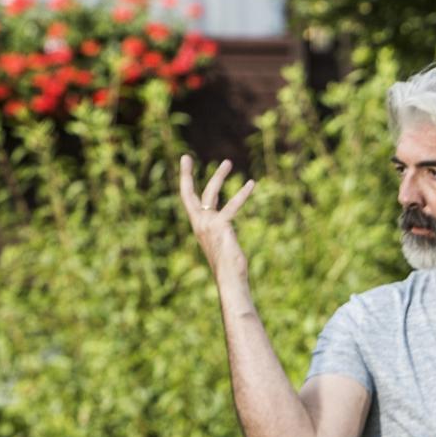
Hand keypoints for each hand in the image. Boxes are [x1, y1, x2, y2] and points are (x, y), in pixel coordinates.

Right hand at [177, 153, 254, 281]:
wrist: (230, 279)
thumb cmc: (229, 267)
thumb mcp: (222, 245)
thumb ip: (221, 233)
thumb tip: (226, 231)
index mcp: (198, 226)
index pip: (187, 200)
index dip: (185, 182)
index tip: (184, 164)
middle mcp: (199, 223)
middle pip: (190, 193)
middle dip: (187, 173)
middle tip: (186, 156)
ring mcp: (208, 224)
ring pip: (211, 193)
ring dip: (219, 176)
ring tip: (227, 162)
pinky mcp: (221, 226)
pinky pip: (232, 206)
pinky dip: (242, 194)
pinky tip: (251, 184)